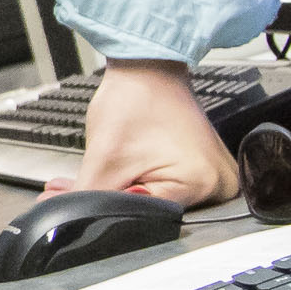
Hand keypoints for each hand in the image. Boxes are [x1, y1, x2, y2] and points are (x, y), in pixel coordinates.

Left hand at [67, 59, 233, 205]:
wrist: (147, 67)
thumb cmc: (136, 97)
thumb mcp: (103, 159)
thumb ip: (88, 199)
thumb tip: (73, 222)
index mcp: (202, 184)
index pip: (145, 219)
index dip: (106, 211)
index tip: (78, 202)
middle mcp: (218, 186)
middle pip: (151, 213)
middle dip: (108, 203)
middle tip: (72, 190)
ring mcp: (213, 178)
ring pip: (152, 200)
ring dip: (116, 192)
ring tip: (90, 175)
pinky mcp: (202, 170)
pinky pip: (163, 188)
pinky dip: (132, 182)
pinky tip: (111, 173)